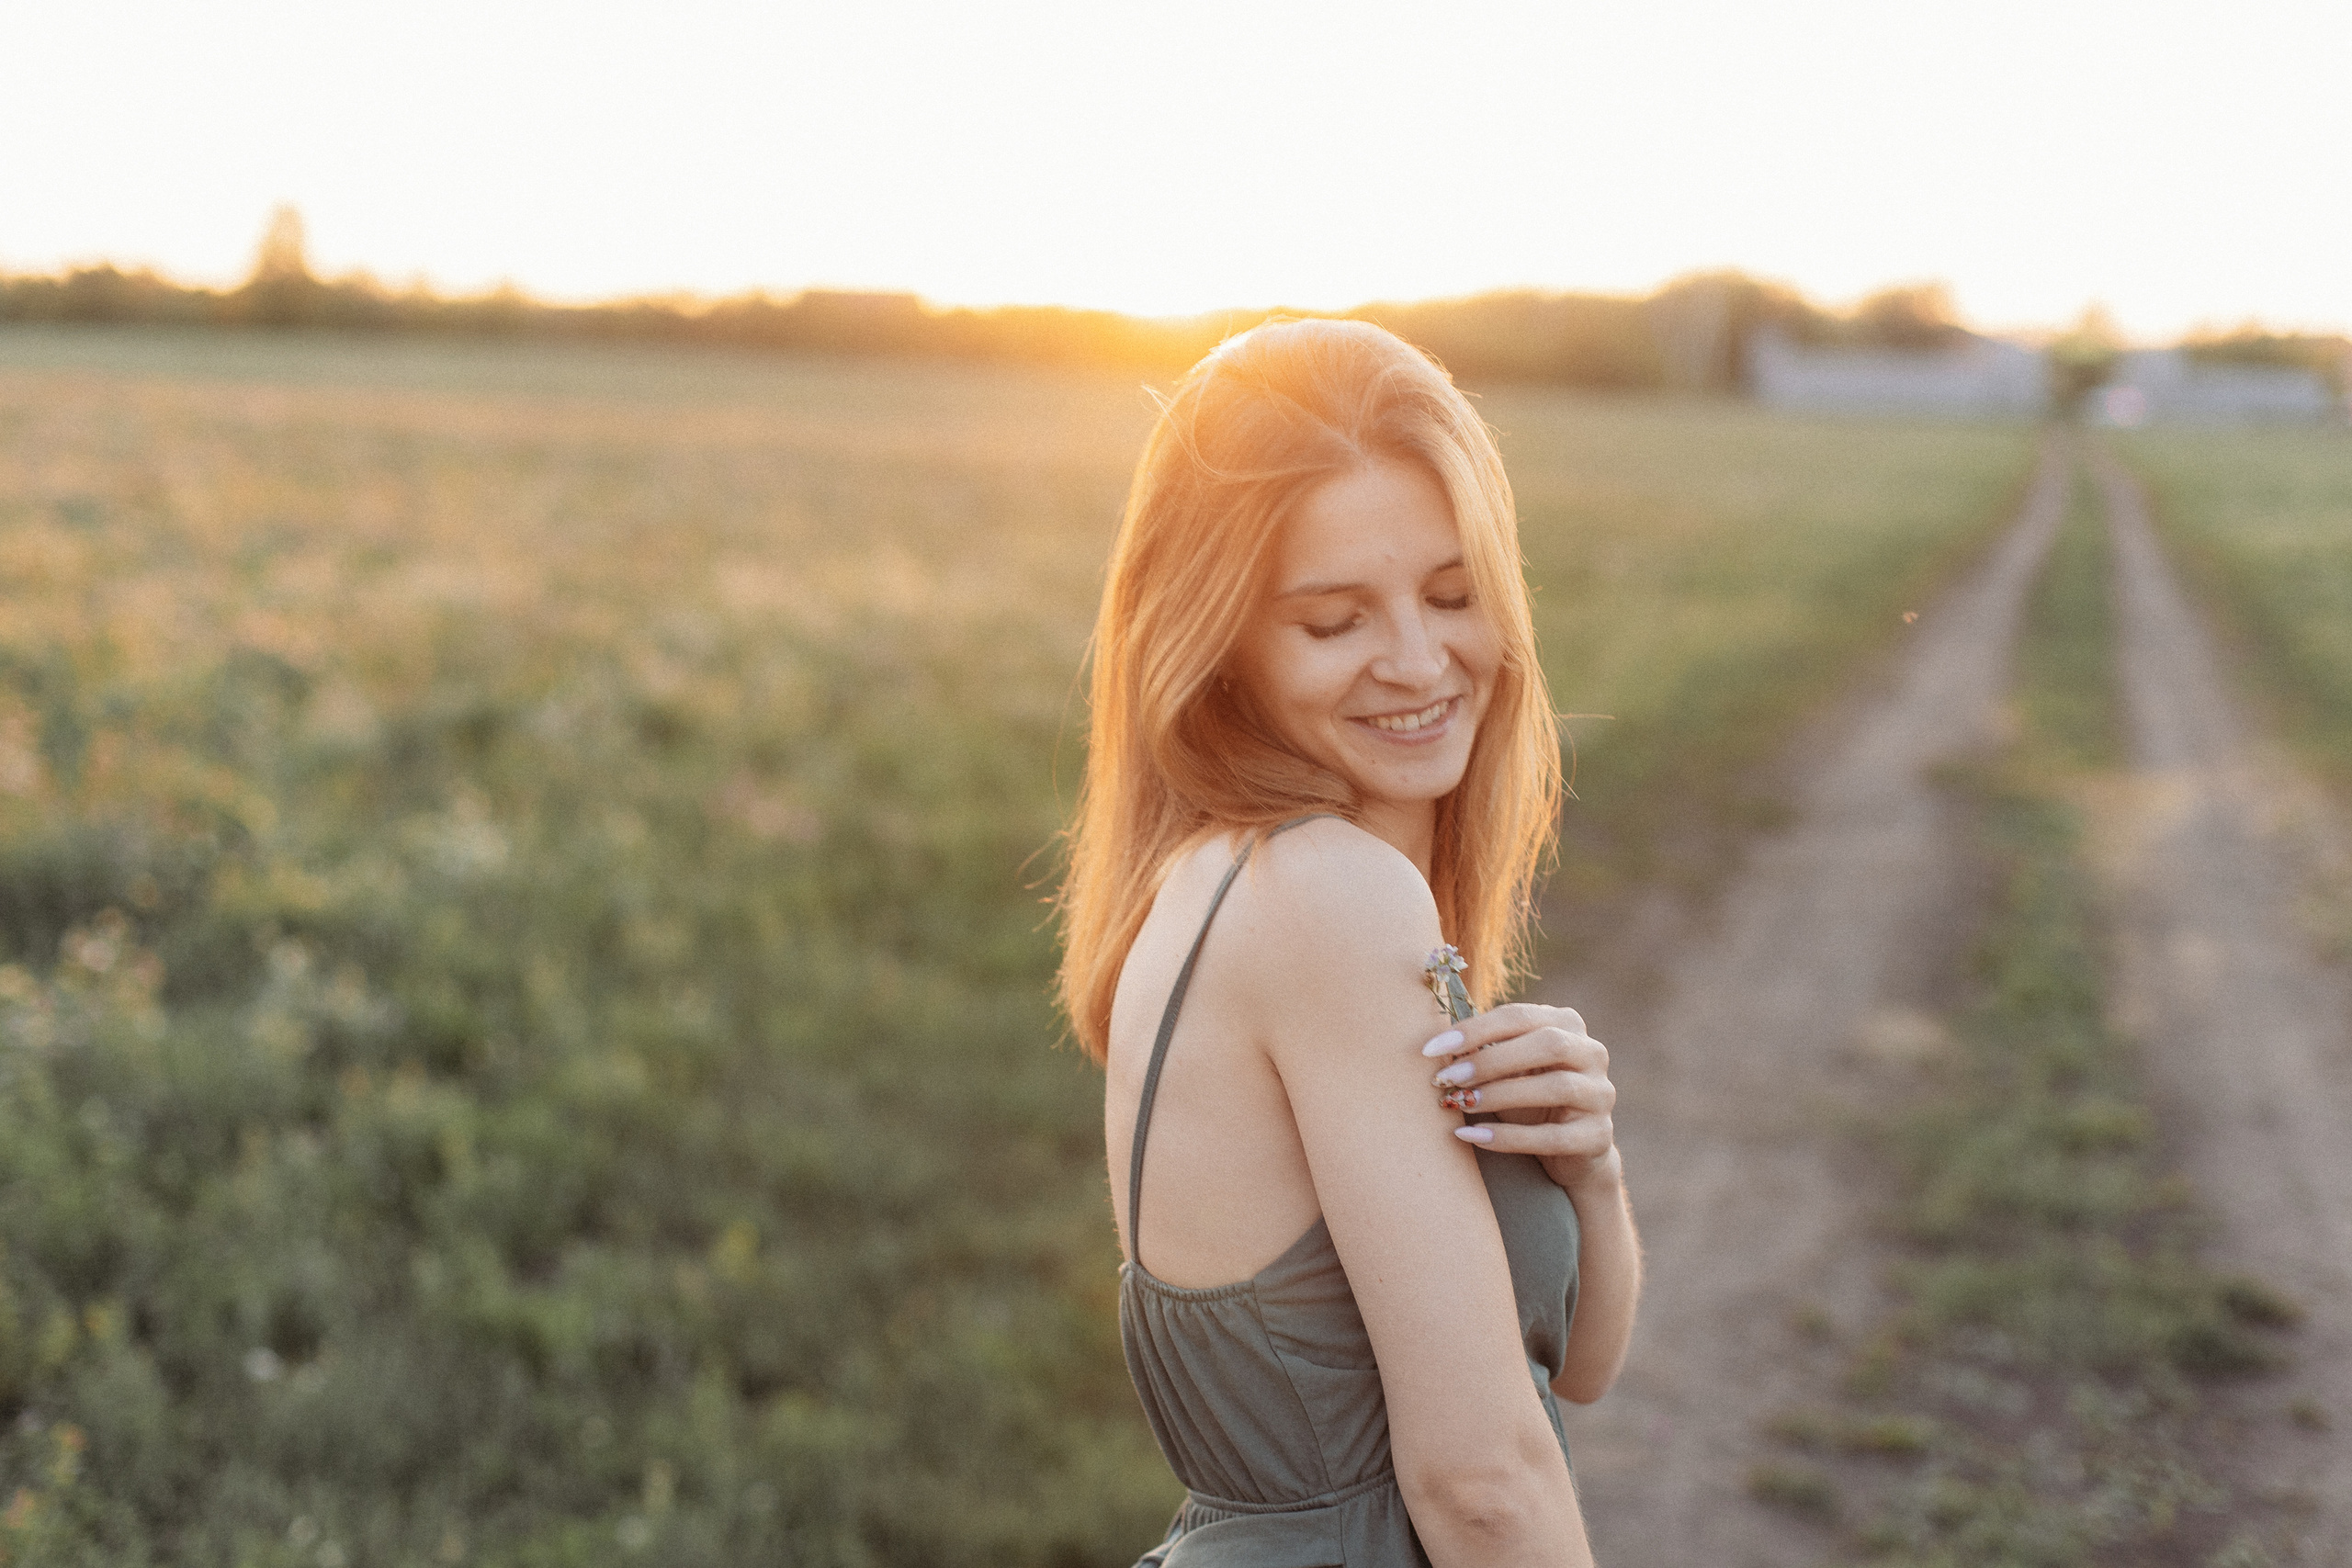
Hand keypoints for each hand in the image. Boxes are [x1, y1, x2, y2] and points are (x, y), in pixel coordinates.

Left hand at [1423, 1004, 1620, 1196]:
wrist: (1569, 1151)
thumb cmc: (1528, 1098)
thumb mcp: (1507, 1069)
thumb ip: (1482, 1050)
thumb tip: (1437, 1046)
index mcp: (1567, 1025)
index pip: (1519, 1016)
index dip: (1474, 1029)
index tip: (1431, 1049)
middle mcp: (1592, 1053)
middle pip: (1548, 1044)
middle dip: (1491, 1060)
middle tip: (1447, 1078)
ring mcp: (1600, 1095)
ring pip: (1556, 1088)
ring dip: (1501, 1095)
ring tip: (1461, 1104)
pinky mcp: (1598, 1136)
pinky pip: (1554, 1137)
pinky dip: (1510, 1137)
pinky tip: (1474, 1136)